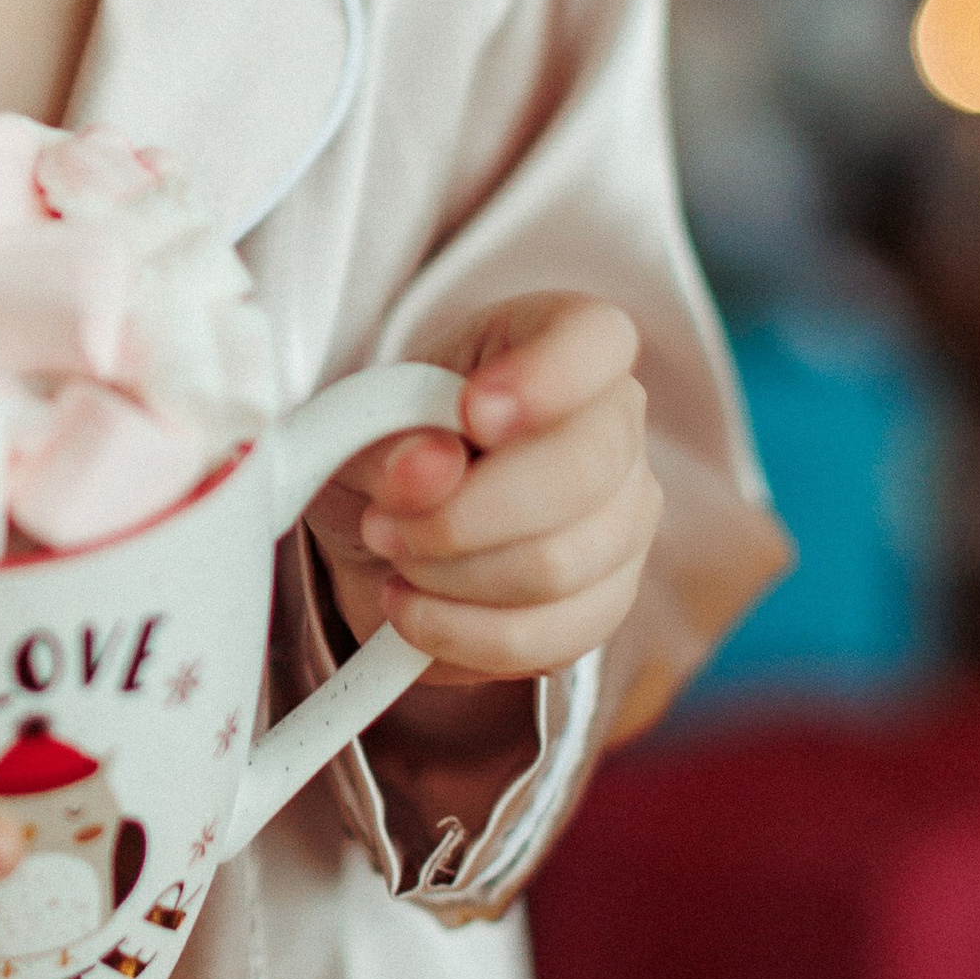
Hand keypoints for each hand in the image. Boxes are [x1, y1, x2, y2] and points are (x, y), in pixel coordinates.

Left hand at [302, 296, 659, 688]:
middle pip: (583, 471)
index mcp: (558, 340)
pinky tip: (413, 611)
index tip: (473, 412)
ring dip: (450, 576)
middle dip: (463, 511)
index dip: (546, 377)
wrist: (383, 527)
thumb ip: (383, 439)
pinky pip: (550, 638)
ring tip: (393, 558)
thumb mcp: (355, 424)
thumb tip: (428, 467)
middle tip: (384, 521)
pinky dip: (462, 634)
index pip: (597, 340)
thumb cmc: (386, 447)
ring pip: (559, 565)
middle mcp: (614, 425)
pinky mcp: (606, 603)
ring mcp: (624, 519)